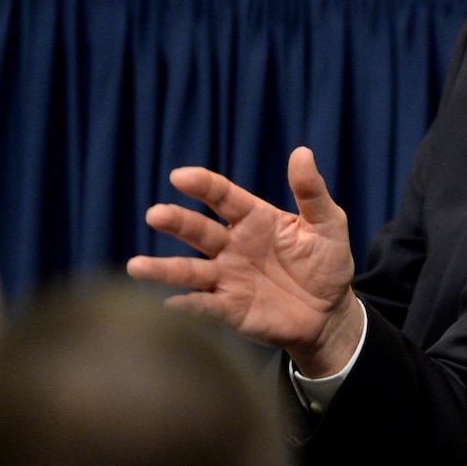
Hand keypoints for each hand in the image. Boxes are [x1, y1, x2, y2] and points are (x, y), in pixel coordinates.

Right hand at [126, 148, 361, 375]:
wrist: (330, 312)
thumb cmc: (326, 263)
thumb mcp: (328, 225)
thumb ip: (312, 193)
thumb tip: (302, 153)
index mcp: (253, 219)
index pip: (222, 197)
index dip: (202, 185)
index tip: (180, 177)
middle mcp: (232, 246)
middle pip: (198, 230)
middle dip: (176, 222)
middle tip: (156, 214)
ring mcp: (227, 278)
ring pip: (189, 270)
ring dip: (163, 268)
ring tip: (136, 266)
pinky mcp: (229, 309)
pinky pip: (205, 306)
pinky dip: (188, 306)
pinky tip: (170, 304)